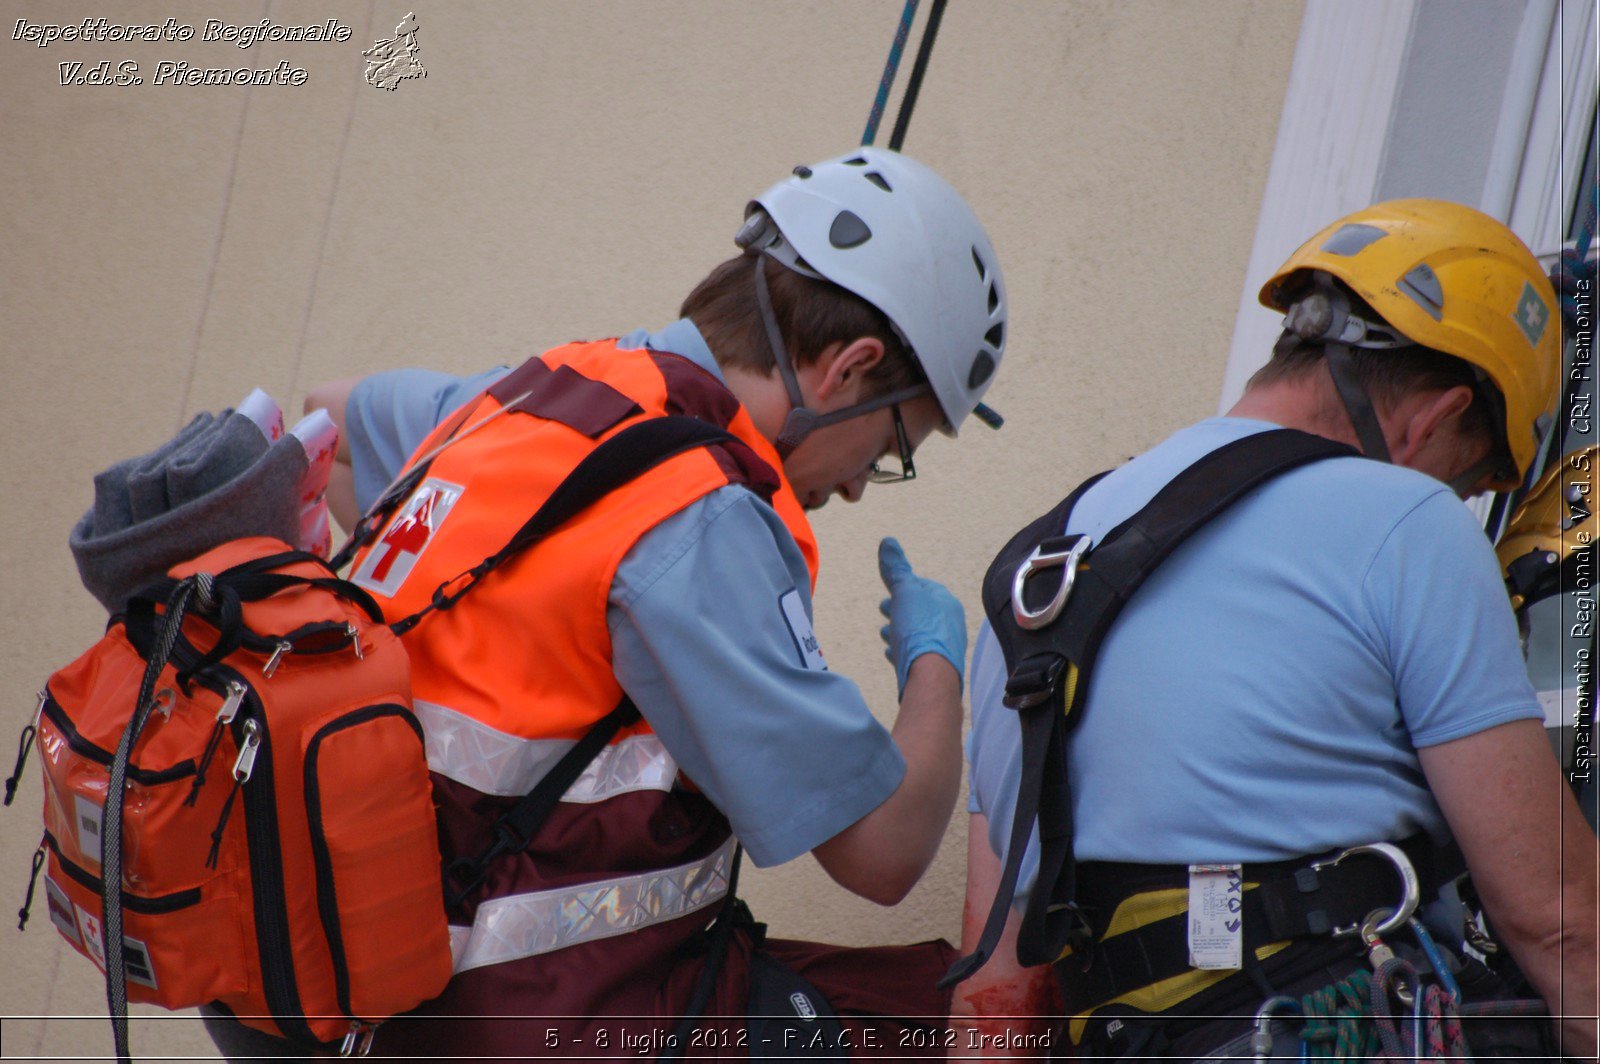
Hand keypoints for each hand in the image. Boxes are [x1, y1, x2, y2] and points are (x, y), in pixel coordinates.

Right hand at [878, 537, 965, 695]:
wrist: (930, 675)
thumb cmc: (919, 629)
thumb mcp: (905, 592)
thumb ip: (896, 569)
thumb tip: (887, 541)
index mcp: (946, 602)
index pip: (924, 587)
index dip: (904, 586)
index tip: (889, 589)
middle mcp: (950, 624)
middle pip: (921, 611)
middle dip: (901, 609)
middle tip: (883, 609)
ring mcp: (944, 647)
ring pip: (918, 634)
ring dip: (901, 630)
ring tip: (884, 633)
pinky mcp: (934, 668)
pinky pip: (917, 654)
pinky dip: (903, 649)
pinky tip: (891, 654)